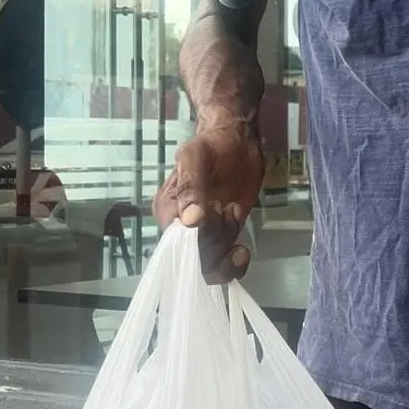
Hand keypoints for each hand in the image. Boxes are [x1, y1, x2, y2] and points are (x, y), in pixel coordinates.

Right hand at [154, 123, 264, 282]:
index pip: (176, 243)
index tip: (216, 213)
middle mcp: (180, 228)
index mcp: (167, 210)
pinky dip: (233, 265)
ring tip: (236, 216)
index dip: (198, 238)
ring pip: (208, 266)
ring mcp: (203, 235)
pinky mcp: (223, 237)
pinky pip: (222, 264)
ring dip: (225, 254)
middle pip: (193, 259)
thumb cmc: (214, 144)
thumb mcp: (196, 155)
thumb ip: (190, 185)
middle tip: (229, 208)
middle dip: (216, 241)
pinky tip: (241, 250)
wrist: (239, 141)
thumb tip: (189, 222)